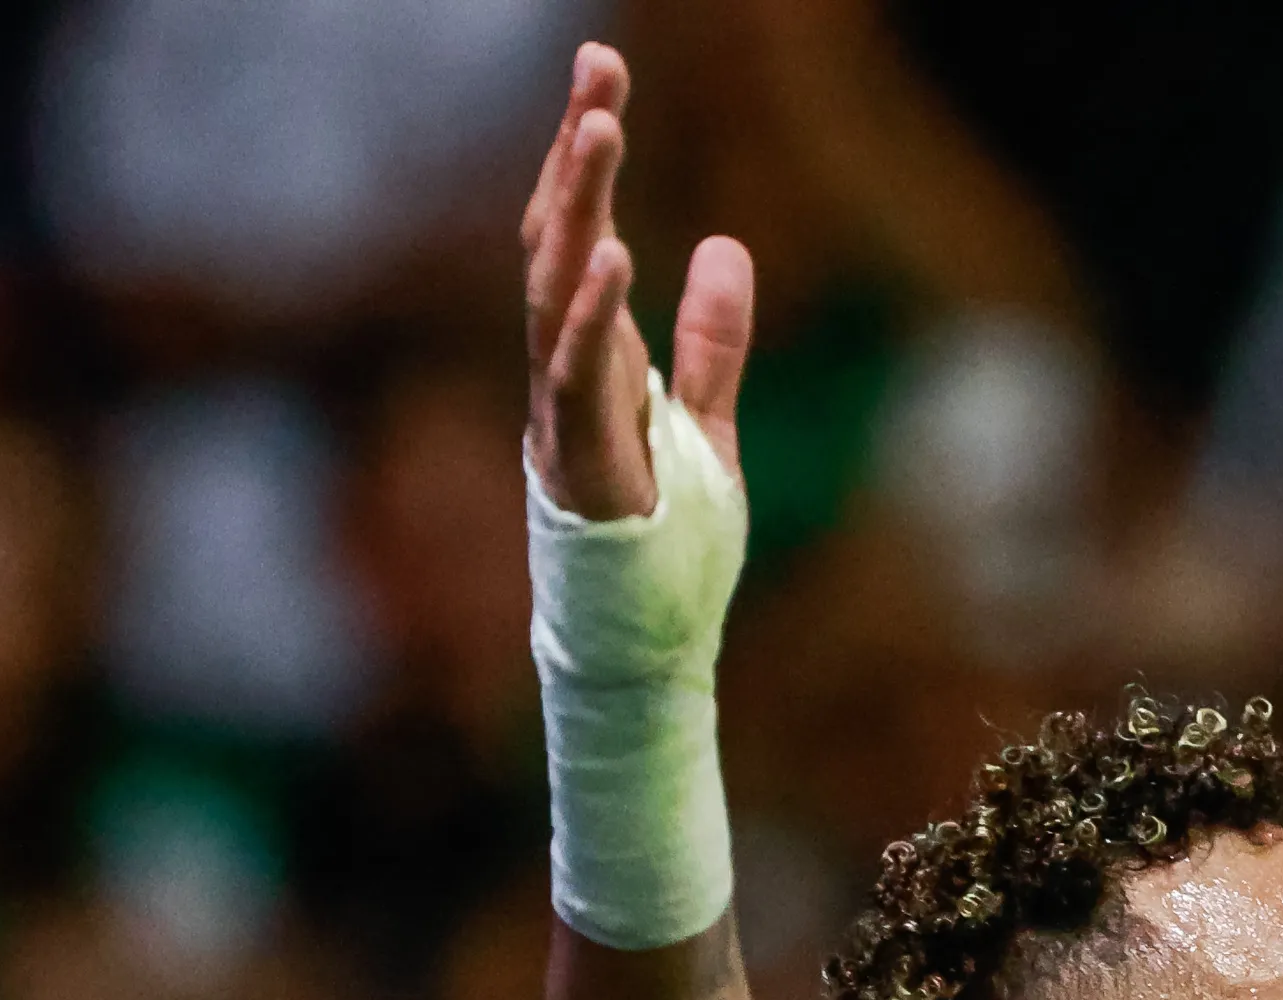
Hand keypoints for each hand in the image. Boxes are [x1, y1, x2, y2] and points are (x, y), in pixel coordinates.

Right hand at [521, 44, 753, 520]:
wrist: (641, 651)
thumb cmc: (664, 549)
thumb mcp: (708, 426)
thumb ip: (712, 342)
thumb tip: (726, 244)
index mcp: (593, 360)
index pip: (583, 236)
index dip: (587, 157)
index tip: (602, 74)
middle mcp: (566, 375)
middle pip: (560, 242)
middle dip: (577, 154)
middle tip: (597, 65)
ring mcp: (565, 417)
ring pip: (557, 292)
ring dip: (578, 208)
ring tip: (601, 129)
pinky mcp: (579, 464)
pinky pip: (576, 378)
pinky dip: (592, 317)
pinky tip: (612, 254)